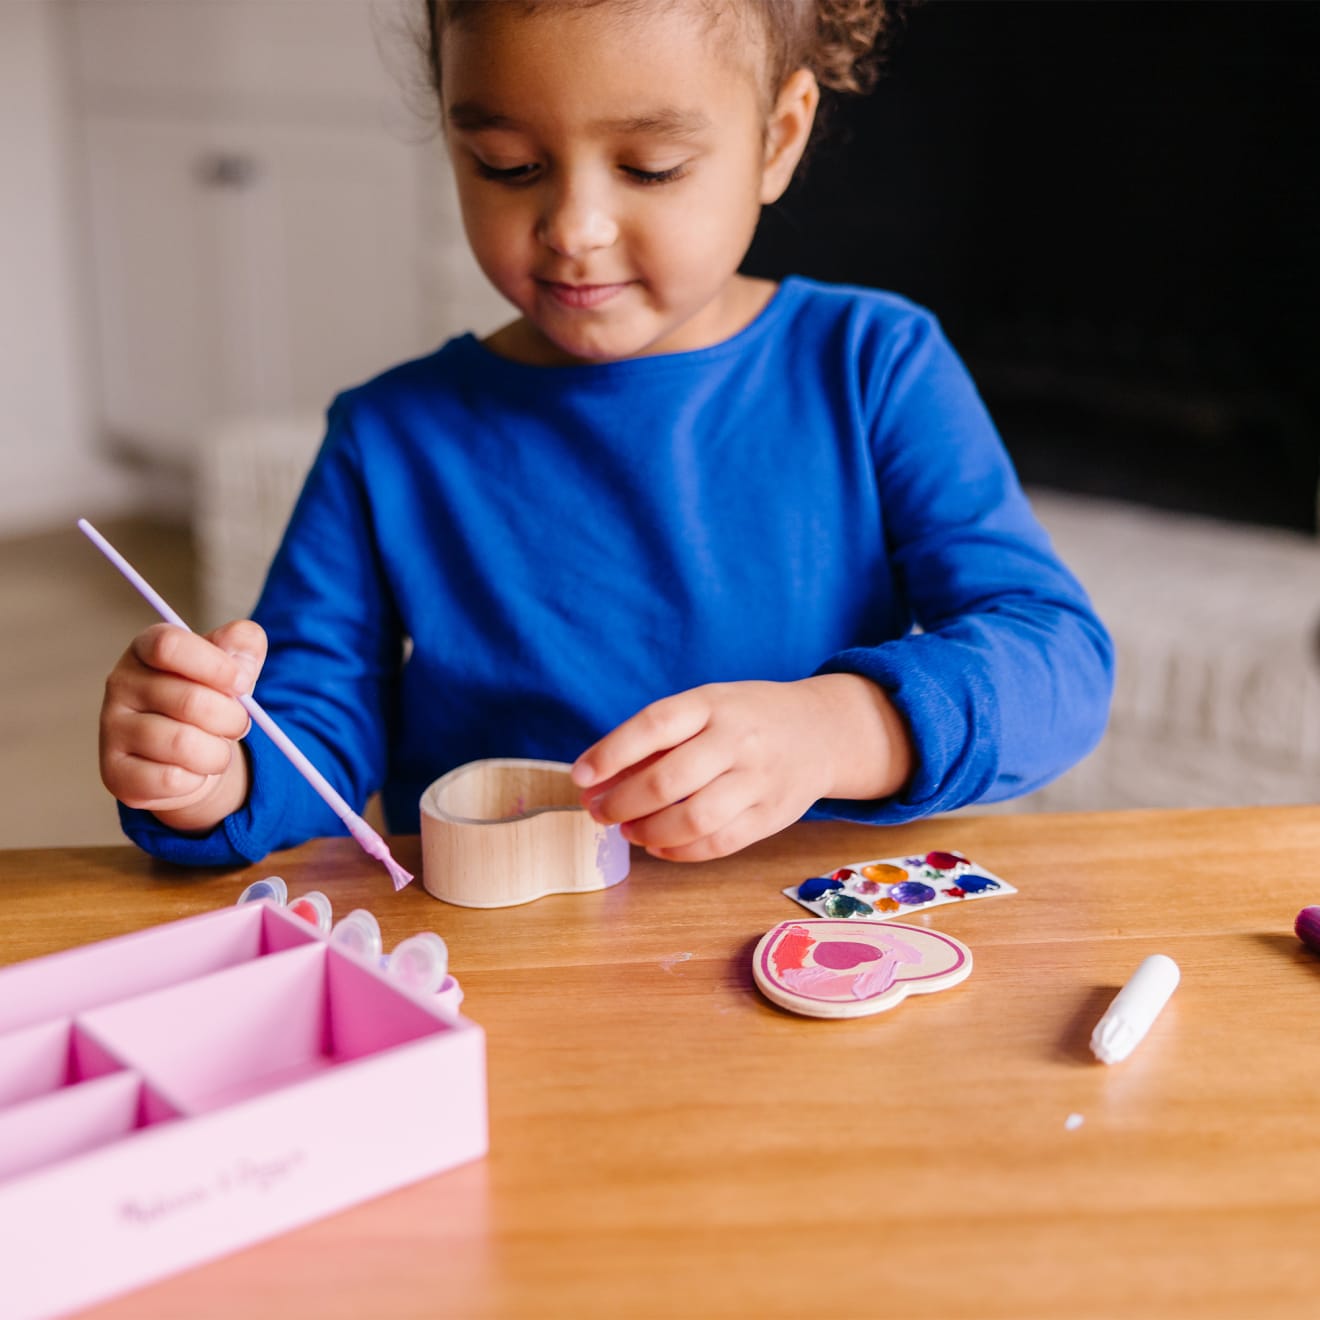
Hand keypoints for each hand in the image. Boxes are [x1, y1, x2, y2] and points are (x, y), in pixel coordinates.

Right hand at [99, 619, 266, 831]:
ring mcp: (112, 729)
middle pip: (190, 701)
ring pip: (183, 744)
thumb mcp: (232, 663)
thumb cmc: (212, 698)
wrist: (192, 754)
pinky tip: (192, 771)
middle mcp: (120, 683)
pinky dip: (196, 780)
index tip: (242, 684)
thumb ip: (244, 643)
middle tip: (237, 725)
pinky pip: (171, 780)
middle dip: (232, 719)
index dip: (215, 666)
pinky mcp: (115, 772)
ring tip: (216, 749)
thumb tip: (243, 657)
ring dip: (218, 753)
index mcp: (146, 648)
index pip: (170, 645)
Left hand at [571, 674, 912, 861]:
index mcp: (714, 703)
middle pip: (669, 780)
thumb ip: (654, 740)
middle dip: (622, 803)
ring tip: (627, 830)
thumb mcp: (705, 707)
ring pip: (694, 819)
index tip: (580, 776)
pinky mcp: (772, 816)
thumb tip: (593, 781)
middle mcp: (739, 739)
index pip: (655, 725)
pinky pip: (720, 843)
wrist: (821, 731)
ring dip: (648, 831)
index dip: (611, 753)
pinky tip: (658, 845)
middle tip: (599, 812)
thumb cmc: (745, 718)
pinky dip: (680, 851)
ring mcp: (759, 780)